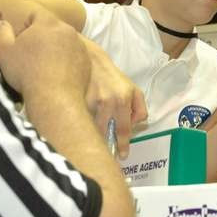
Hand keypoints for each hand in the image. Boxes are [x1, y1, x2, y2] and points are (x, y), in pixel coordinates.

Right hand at [0, 11, 89, 100]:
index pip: (36, 14)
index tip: (21, 41)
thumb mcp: (4, 50)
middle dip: (41, 36)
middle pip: (52, 27)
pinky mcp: (87, 62)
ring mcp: (80, 46)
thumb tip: (2, 22)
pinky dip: (66, 61)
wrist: (54, 96)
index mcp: (48, 22)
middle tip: (31, 54)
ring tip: (44, 66)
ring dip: (55, 49)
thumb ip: (2, 31)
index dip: (26, 25)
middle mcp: (68, 30)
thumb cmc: (26, 71)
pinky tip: (56, 75)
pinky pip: (74, 56)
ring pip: (64, 42)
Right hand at [81, 37, 147, 158]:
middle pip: (105, 133)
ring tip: (90, 144)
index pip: (123, 129)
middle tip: (104, 154)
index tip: (122, 156)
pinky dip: (80, 126)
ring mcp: (91, 101)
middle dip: (104, 146)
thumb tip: (137, 126)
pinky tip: (79, 128)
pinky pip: (80, 120)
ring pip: (91, 129)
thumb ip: (140, 108)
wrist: (90, 60)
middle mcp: (108, 101)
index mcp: (123, 100)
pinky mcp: (77, 101)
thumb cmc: (113, 78)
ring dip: (92, 137)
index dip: (122, 146)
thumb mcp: (133, 89)